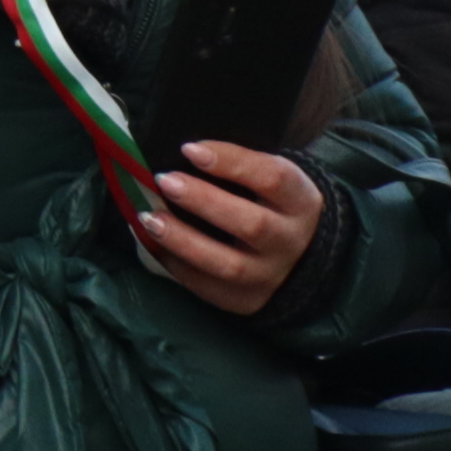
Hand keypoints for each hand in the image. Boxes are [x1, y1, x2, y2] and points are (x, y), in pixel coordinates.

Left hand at [130, 137, 324, 315]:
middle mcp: (290, 242)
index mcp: (300, 202)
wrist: (302, 258)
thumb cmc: (272, 203)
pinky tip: (155, 243)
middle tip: (164, 180)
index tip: (189, 149)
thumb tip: (182, 153)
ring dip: (183, 240)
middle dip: (203, 201)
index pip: (272, 178)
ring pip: (228, 264)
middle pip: (251, 224)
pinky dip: (178, 265)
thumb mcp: (271, 178)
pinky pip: (211, 288)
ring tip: (149, 218)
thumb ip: (239, 166)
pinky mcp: (249, 301)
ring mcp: (270, 277)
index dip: (231, 162)